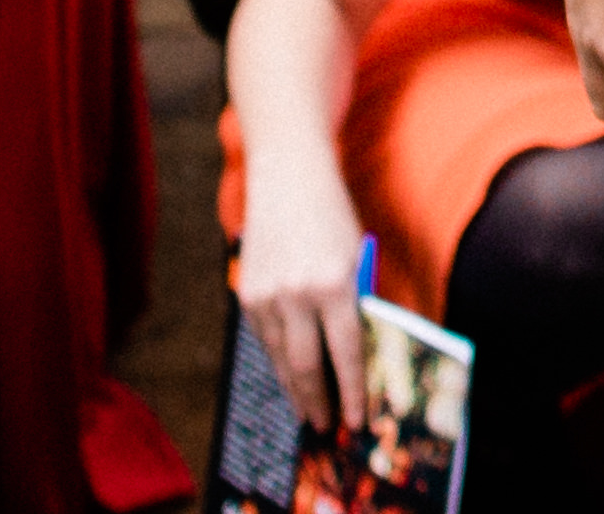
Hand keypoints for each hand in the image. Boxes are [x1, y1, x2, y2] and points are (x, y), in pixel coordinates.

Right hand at [230, 178, 373, 441]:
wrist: (287, 177)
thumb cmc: (333, 217)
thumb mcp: (357, 257)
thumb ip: (355, 303)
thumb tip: (357, 356)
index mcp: (335, 284)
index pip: (346, 353)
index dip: (352, 392)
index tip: (356, 421)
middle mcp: (296, 293)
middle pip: (306, 366)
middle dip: (317, 402)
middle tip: (326, 427)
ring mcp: (266, 295)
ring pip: (280, 359)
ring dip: (295, 390)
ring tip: (308, 412)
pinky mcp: (246, 294)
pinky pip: (265, 339)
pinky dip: (278, 360)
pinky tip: (289, 377)